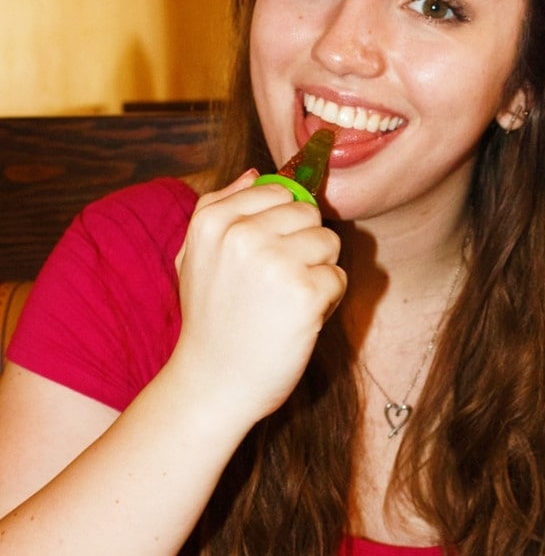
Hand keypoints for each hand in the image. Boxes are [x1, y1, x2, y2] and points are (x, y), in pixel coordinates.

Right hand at [172, 170, 345, 429]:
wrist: (213, 382)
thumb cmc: (210, 319)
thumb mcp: (195, 255)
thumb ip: (220, 206)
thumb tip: (256, 173)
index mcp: (214, 220)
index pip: (278, 191)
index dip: (281, 225)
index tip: (265, 258)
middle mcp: (242, 234)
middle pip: (308, 213)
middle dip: (303, 246)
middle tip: (277, 284)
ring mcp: (275, 262)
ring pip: (328, 243)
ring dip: (318, 273)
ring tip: (287, 302)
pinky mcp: (305, 293)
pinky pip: (338, 277)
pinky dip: (327, 300)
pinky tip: (299, 319)